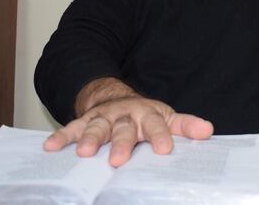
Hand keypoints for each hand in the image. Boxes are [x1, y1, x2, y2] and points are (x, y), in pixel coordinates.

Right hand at [43, 77, 213, 166]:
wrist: (115, 98)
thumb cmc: (145, 116)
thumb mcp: (167, 117)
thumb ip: (185, 125)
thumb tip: (208, 130)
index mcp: (148, 114)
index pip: (157, 126)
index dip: (161, 137)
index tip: (165, 150)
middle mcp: (125, 115)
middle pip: (124, 129)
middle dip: (121, 144)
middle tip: (118, 160)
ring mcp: (103, 117)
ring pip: (96, 127)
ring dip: (89, 139)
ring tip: (83, 153)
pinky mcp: (84, 121)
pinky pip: (71, 128)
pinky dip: (61, 137)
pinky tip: (50, 147)